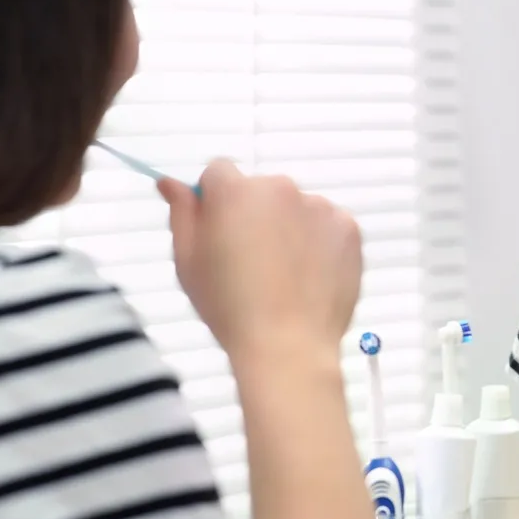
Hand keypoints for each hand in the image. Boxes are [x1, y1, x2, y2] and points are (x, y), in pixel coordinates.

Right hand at [157, 160, 362, 360]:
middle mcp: (280, 187)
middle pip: (261, 190)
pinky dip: (320, 243)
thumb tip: (170, 181)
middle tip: (252, 262)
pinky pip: (327, 226)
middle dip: (254, 214)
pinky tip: (310, 277)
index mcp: (235, 191)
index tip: (219, 233)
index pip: (218, 173)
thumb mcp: (189, 261)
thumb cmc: (229, 307)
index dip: (215, 202)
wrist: (289, 345)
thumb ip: (182, 213)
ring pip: (297, 208)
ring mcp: (319, 206)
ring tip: (285, 275)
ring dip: (289, 228)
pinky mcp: (348, 227)